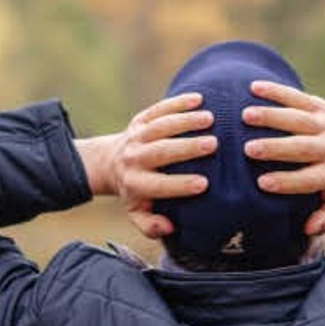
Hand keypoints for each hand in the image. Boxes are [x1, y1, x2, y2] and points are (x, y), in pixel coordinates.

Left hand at [83, 93, 215, 238]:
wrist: (111, 163)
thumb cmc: (135, 192)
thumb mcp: (137, 213)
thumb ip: (151, 225)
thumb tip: (169, 227)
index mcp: (136, 184)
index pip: (159, 185)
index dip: (180, 185)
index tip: (204, 183)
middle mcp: (134, 158)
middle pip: (160, 151)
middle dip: (187, 148)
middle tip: (213, 144)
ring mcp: (136, 136)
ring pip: (160, 126)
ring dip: (185, 120)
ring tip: (210, 118)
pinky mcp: (140, 119)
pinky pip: (158, 108)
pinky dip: (178, 102)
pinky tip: (199, 98)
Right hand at [242, 80, 324, 236]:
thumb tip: (308, 228)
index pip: (310, 179)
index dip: (288, 181)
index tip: (262, 183)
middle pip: (303, 147)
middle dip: (276, 148)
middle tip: (248, 150)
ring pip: (298, 118)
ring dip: (271, 116)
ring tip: (245, 116)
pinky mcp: (319, 105)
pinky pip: (297, 96)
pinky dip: (276, 91)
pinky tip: (253, 88)